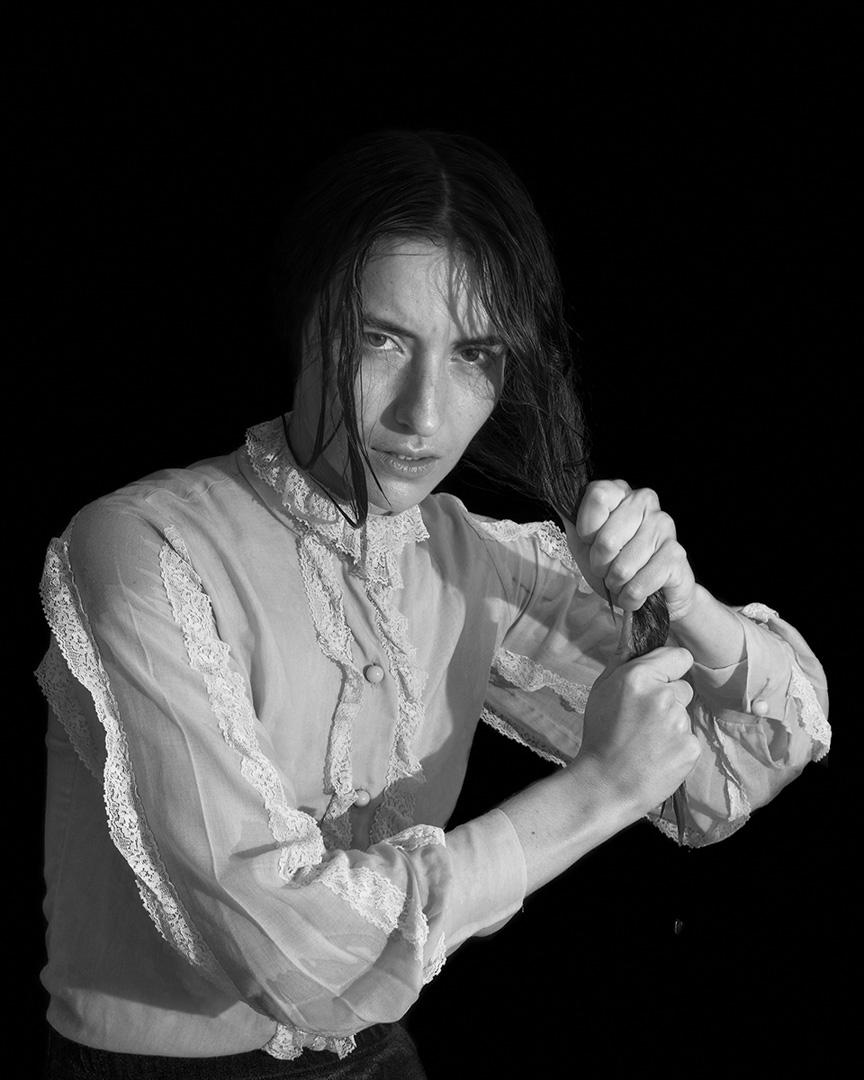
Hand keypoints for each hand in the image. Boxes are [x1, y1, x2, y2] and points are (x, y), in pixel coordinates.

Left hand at [561, 479, 696, 621]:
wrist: (651, 593)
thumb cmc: (614, 564)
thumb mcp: (583, 543)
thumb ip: (571, 522)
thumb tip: (560, 501)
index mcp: (620, 491)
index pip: (598, 495)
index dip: (588, 527)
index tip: (590, 541)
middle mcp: (645, 501)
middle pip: (606, 539)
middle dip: (600, 565)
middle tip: (607, 569)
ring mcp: (664, 525)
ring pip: (623, 567)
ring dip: (616, 584)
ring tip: (623, 581)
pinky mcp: (676, 555)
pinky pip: (639, 584)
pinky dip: (631, 597)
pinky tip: (636, 593)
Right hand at [576, 645, 698, 815]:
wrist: (606, 784)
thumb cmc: (599, 735)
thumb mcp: (601, 690)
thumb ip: (622, 660)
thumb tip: (633, 632)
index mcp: (639, 677)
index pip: (679, 656)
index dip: (669, 667)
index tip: (660, 679)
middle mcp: (663, 696)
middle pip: (682, 686)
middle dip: (668, 698)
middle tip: (643, 718)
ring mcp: (680, 723)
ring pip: (684, 713)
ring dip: (671, 722)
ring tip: (646, 740)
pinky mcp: (690, 747)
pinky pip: (688, 736)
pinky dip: (676, 744)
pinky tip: (656, 754)